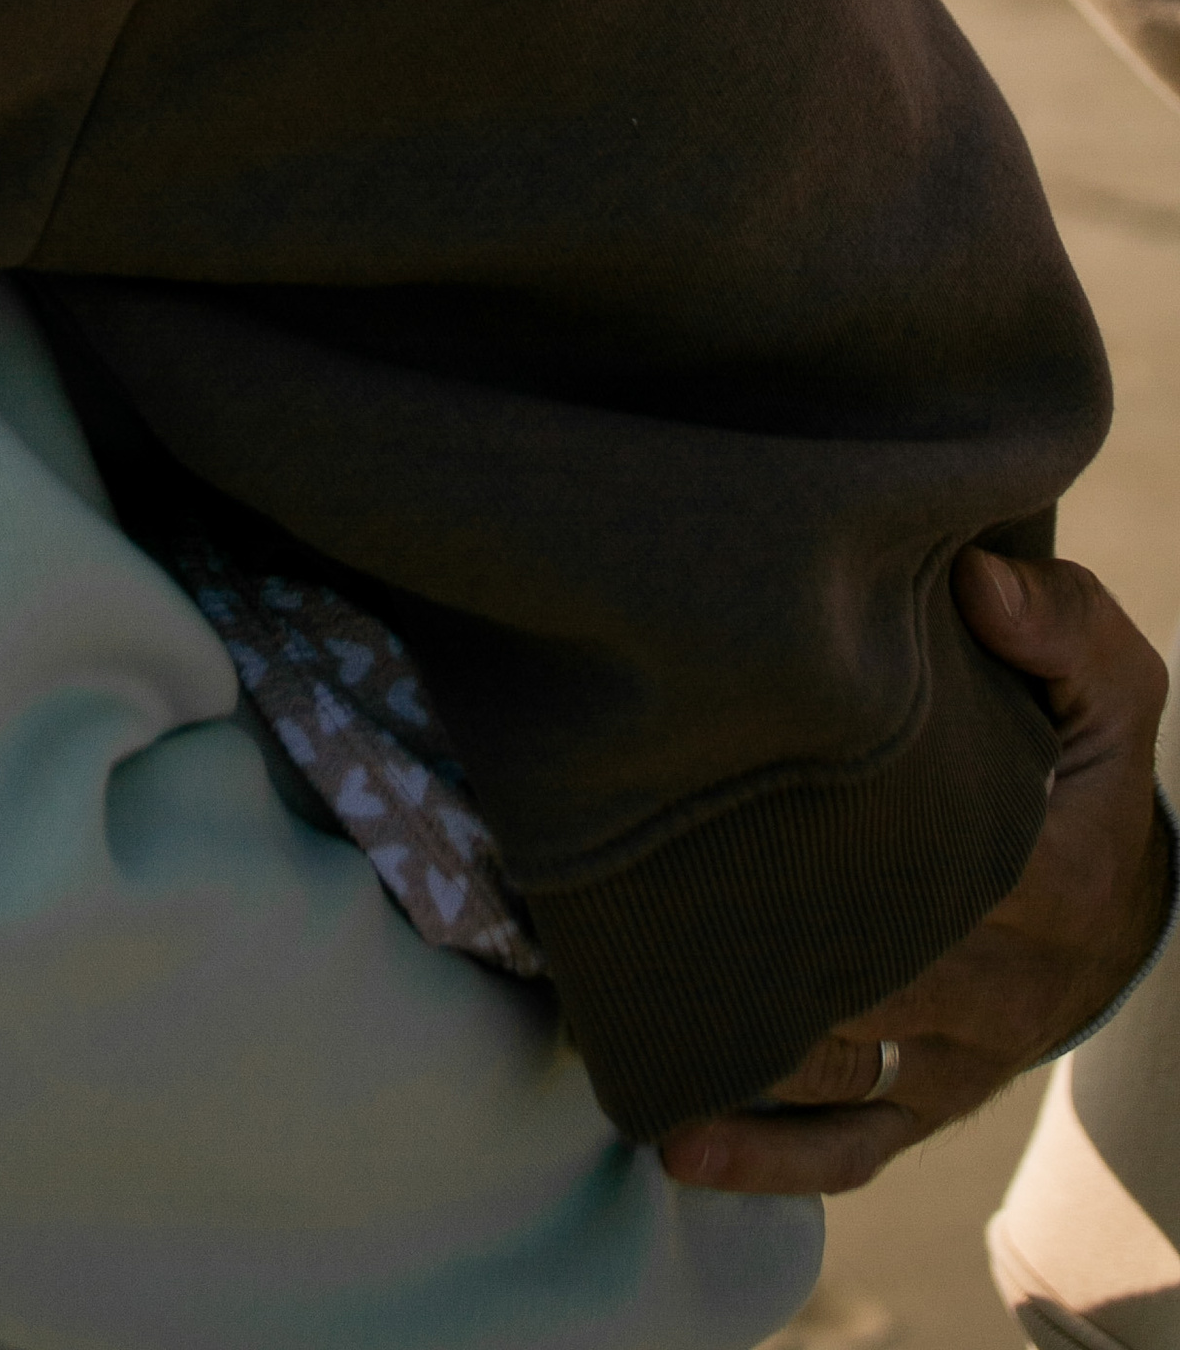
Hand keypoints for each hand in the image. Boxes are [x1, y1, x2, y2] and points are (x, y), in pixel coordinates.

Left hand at [660, 548, 1170, 1195]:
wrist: (1128, 904)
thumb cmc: (1088, 766)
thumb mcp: (1105, 682)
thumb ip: (1058, 624)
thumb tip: (975, 582)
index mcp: (1041, 875)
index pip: (924, 870)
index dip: (819, 845)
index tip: (712, 804)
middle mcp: (998, 985)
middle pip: (857, 975)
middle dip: (746, 943)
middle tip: (618, 898)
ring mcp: (959, 1056)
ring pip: (836, 1068)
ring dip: (731, 1044)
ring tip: (611, 1005)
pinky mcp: (930, 1103)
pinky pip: (849, 1147)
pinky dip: (764, 1155)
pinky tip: (676, 1138)